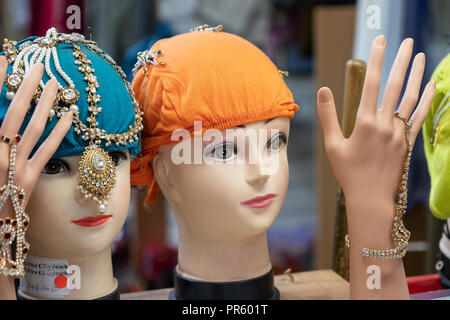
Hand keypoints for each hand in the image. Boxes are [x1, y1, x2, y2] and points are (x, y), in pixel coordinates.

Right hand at [0, 59, 72, 219]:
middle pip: (13, 112)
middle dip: (25, 86)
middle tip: (37, 65)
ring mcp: (13, 166)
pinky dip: (60, 131)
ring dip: (45, 103)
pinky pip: (48, 151)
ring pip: (33, 127)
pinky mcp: (30, 179)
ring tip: (55, 84)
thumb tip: (6, 125)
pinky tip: (70, 116)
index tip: (4, 60)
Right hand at [316, 35, 434, 229]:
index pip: (371, 83)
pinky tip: (433, 85)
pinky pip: (420, 116)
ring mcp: (399, 132)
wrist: (370, 197)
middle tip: (407, 41)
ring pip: (410, 97)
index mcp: (364, 122)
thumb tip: (323, 90)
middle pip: (395, 85)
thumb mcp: (332, 145)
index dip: (376, 59)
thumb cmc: (348, 172)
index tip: (380, 40)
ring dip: (416, 74)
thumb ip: (328, 116)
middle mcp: (385, 123)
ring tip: (420, 55)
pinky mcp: (408, 142)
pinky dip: (427, 99)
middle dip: (401, 60)